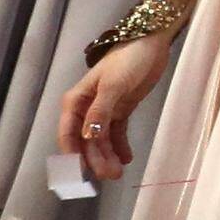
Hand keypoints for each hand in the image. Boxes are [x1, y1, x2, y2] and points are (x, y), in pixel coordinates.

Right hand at [61, 34, 172, 185]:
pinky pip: (117, 133)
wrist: (151, 44)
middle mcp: (86, 108)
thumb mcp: (113, 85)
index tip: (78, 172)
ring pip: (101, 139)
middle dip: (95, 159)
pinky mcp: (121, 110)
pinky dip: (120, 146)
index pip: (68, 132)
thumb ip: (100, 111)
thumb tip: (87, 137)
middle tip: (110, 175)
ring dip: (108, 156)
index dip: (71, 153)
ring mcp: (104, 110)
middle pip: (86, 140)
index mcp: (76, 101)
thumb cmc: (128, 60)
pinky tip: (127, 158)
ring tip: (119, 172)